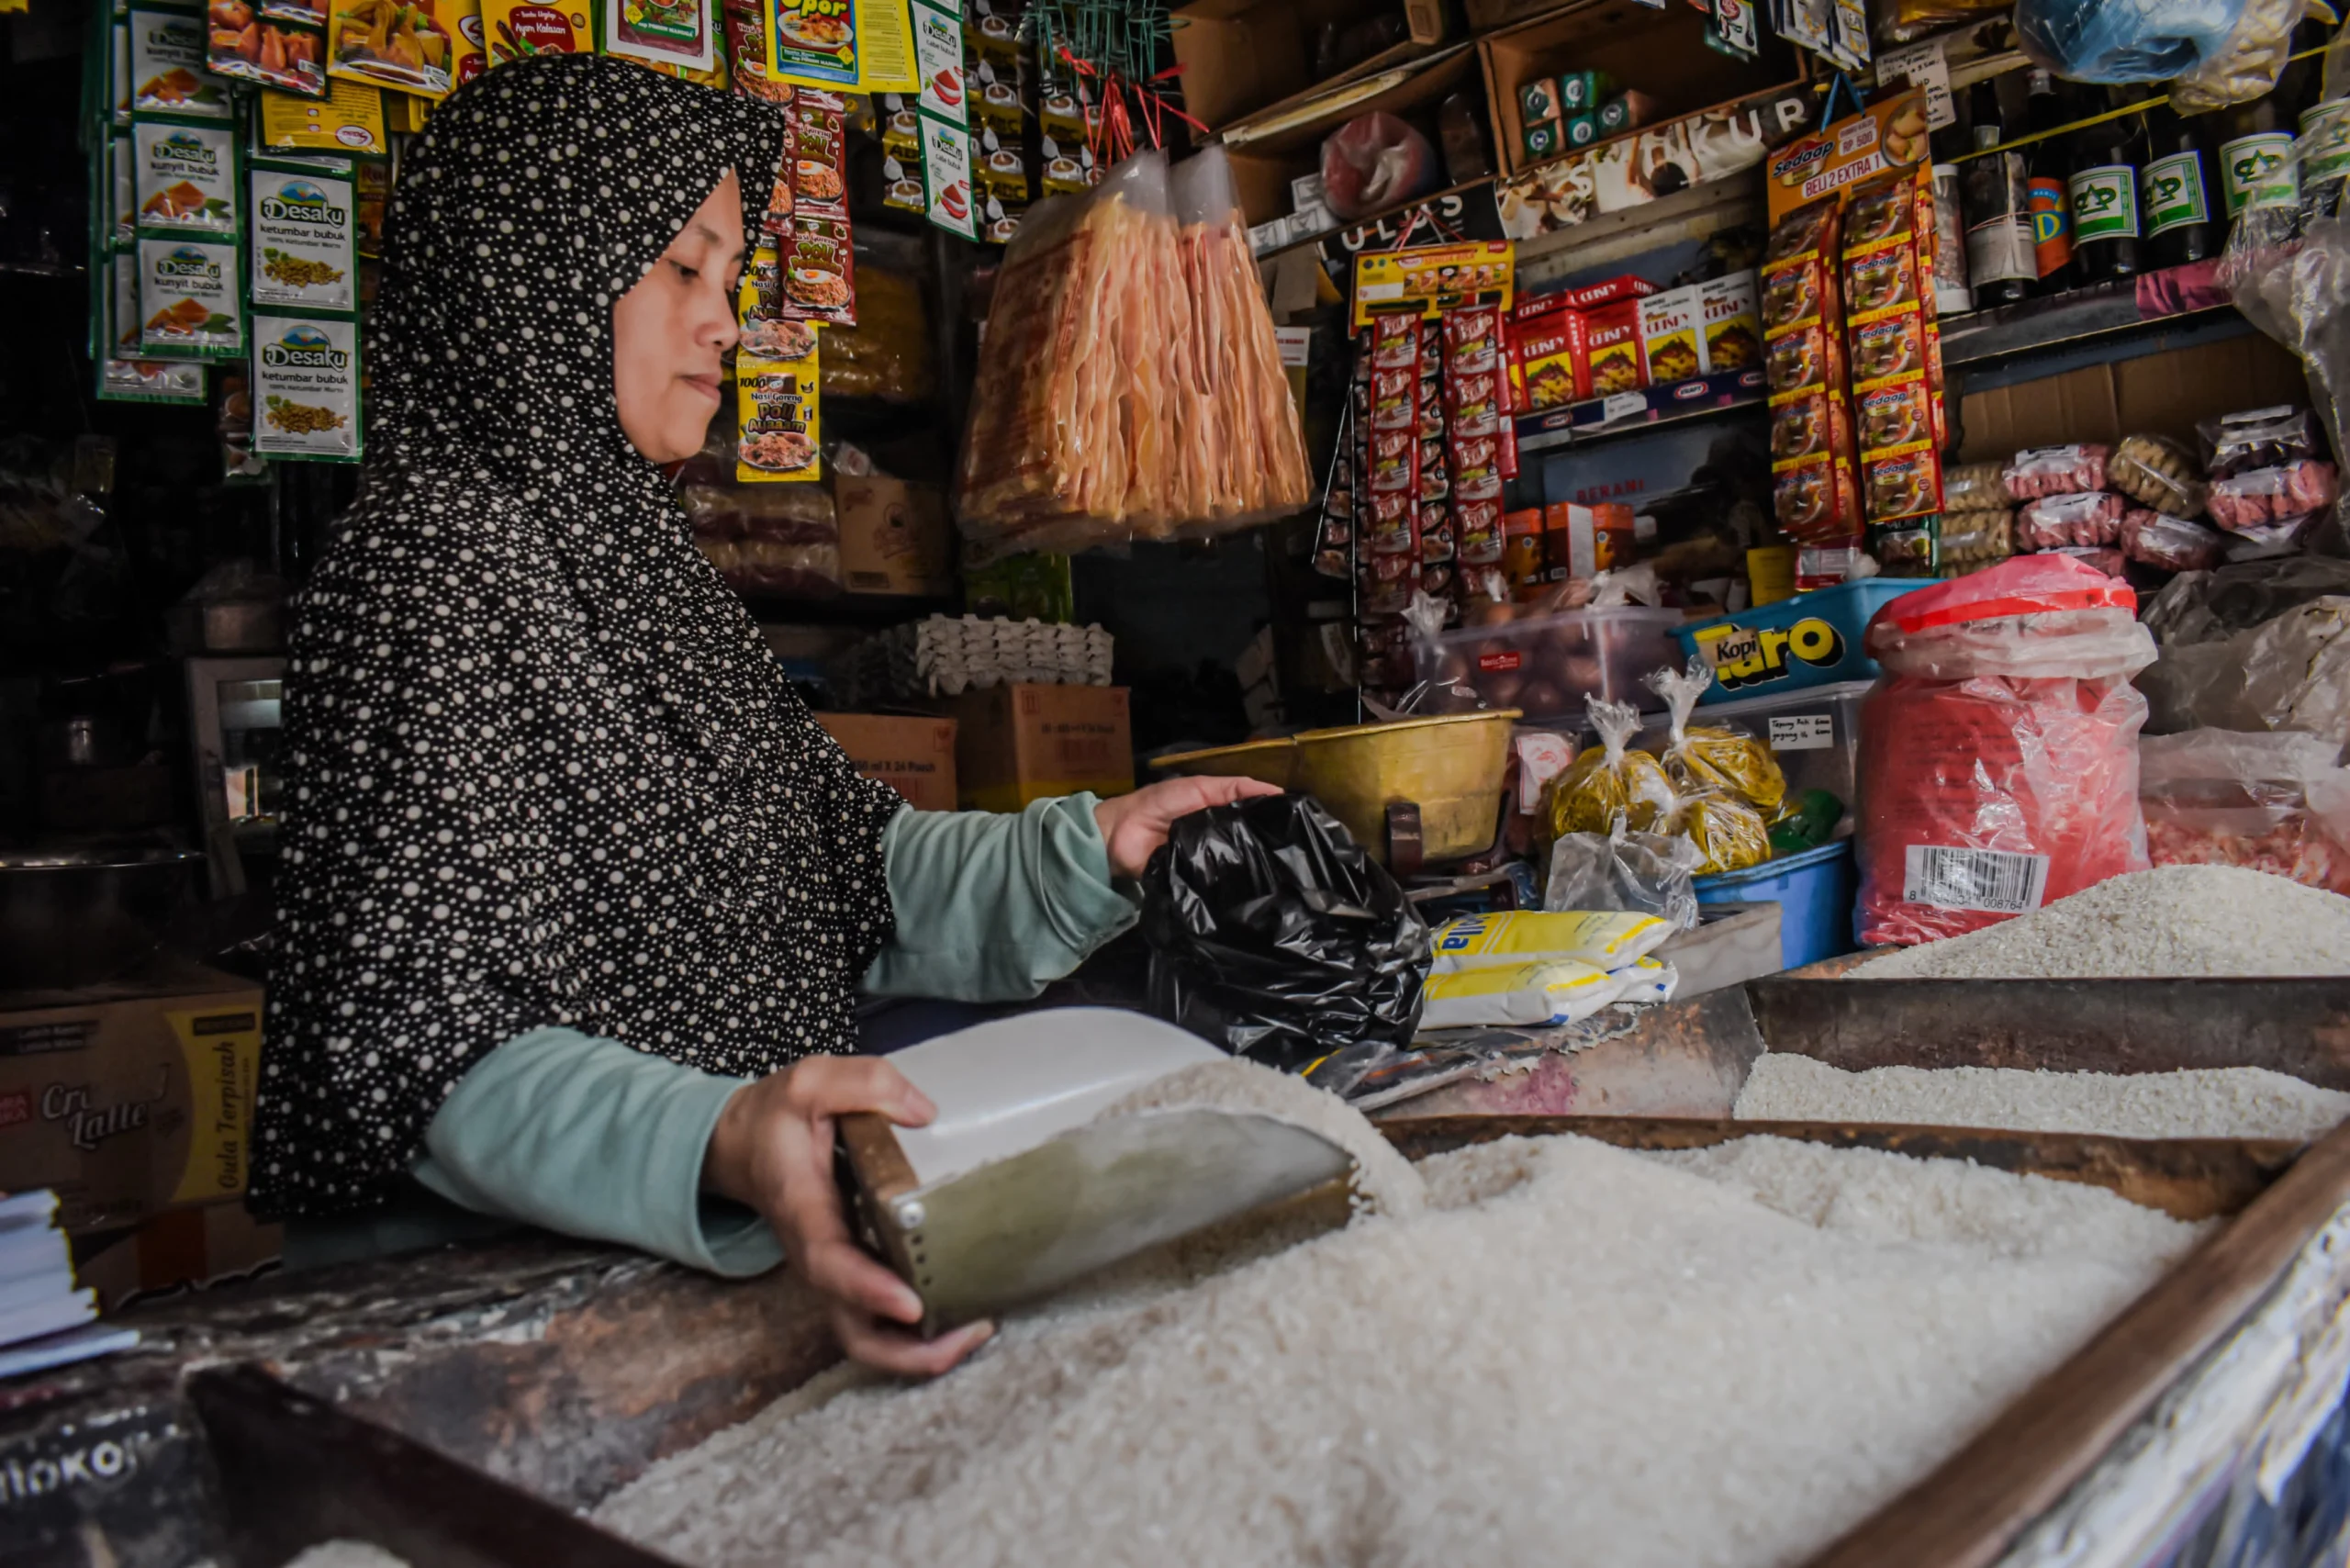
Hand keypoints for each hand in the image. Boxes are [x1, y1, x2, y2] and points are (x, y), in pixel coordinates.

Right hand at [703, 1055, 992, 1376]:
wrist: (743, 1146)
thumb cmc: (775, 1119)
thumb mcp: (809, 1082)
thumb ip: (862, 1083)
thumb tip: (922, 1112)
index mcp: (803, 1210)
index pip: (830, 1261)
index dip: (869, 1288)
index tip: (912, 1303)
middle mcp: (817, 1255)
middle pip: (854, 1329)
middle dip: (908, 1350)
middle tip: (969, 1333)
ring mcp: (835, 1272)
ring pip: (869, 1336)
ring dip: (920, 1351)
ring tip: (978, 1330)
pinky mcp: (853, 1273)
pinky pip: (881, 1320)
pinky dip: (919, 1333)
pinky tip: (966, 1313)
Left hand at [1094, 776, 1284, 878]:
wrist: (1118, 835)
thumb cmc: (1157, 804)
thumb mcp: (1197, 788)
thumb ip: (1232, 789)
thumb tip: (1276, 792)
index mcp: (1221, 810)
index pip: (1255, 811)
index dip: (1275, 814)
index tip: (1304, 820)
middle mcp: (1219, 835)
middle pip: (1251, 839)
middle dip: (1271, 843)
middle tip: (1301, 849)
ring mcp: (1211, 859)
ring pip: (1240, 862)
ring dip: (1256, 863)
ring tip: (1287, 867)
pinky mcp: (1200, 880)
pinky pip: (1222, 881)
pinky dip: (1235, 881)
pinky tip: (1256, 883)